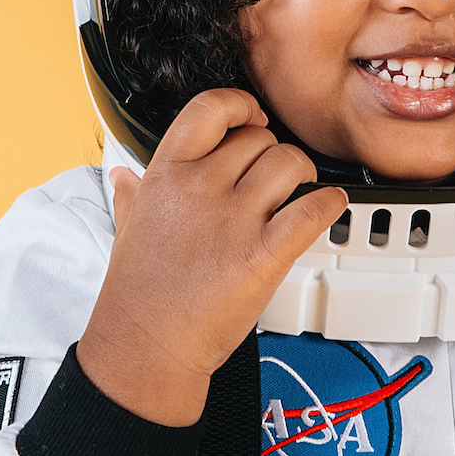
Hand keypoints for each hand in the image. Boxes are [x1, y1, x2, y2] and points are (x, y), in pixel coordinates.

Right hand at [78, 89, 347, 424]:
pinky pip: (313, 210)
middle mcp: (200, 190)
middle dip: (274, 153)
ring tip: (300, 191)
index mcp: (165, 176)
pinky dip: (330, 204)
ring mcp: (233, 221)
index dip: (240, 107)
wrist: (146, 349)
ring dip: (304, 174)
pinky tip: (328, 208)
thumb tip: (124, 176)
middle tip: (276, 176)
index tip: (253, 117)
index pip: (209, 108)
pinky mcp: (263, 256)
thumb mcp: (125, 230)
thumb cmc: (137, 295)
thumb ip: (132, 196)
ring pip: (290, 164)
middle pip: (260, 139)